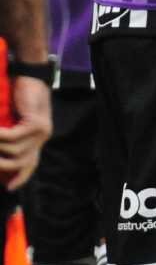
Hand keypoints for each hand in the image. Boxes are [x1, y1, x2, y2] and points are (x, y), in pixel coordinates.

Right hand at [0, 75, 51, 189]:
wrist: (31, 75)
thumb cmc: (20, 96)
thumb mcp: (16, 120)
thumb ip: (14, 136)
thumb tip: (3, 153)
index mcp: (40, 137)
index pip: (32, 163)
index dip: (21, 176)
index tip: (9, 188)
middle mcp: (43, 136)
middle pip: (22, 162)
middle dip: (2, 166)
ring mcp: (42, 130)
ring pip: (14, 151)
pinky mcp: (37, 123)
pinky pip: (12, 137)